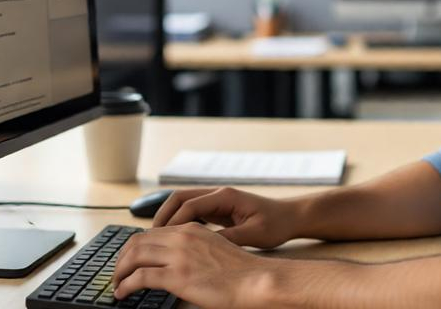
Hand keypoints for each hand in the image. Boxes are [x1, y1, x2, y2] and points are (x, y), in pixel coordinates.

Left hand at [112, 223, 279, 307]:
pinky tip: (122, 293)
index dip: (135, 247)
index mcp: (191, 229)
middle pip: (138, 241)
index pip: (153, 232)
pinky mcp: (177, 276)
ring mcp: (178, 256)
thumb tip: (177, 261)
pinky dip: (125, 285)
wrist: (255, 280)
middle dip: (122, 258)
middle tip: (118, 273)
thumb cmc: (241, 270)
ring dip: (119, 271)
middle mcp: (182, 237)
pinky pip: (139, 277)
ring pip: (134, 256)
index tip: (129, 260)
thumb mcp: (215, 248)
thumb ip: (194, 249)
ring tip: (116, 284)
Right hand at [152, 186, 298, 248]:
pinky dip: (180, 223)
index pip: (189, 204)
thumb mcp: (254, 235)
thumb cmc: (276, 224)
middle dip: (162, 216)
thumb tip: (204, 247)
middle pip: (179, 198)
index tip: (160, 239)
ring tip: (157, 239)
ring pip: (183, 204)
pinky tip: (174, 239)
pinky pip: (192, 212)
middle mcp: (218, 194)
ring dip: (169, 218)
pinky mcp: (218, 209)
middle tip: (150, 237)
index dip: (172, 222)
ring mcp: (217, 200)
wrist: (290, 217)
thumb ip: (229, 239)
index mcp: (225, 196)